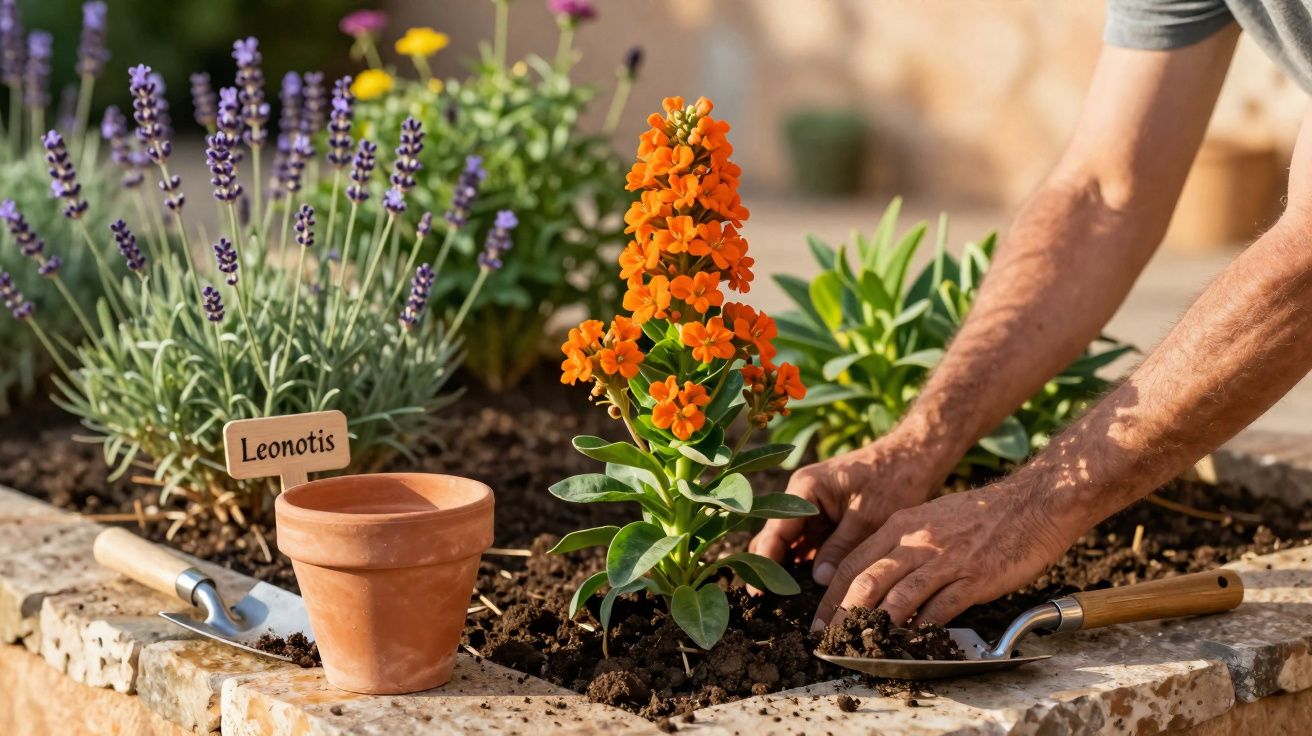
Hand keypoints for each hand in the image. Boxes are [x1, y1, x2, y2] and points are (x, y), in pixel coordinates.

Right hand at [748, 429, 950, 585]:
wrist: (914, 458)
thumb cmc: (894, 479)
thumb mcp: (871, 517)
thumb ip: (842, 547)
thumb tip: (820, 581)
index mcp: (805, 488)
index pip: (775, 530)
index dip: (764, 563)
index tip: (757, 593)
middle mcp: (800, 498)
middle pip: (774, 538)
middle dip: (767, 569)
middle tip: (763, 604)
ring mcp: (810, 509)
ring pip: (788, 545)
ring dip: (784, 570)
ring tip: (779, 605)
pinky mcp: (824, 520)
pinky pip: (807, 546)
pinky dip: (804, 566)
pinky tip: (804, 592)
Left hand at [811, 478, 1080, 627]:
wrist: (1032, 503)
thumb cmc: (981, 515)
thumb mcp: (930, 519)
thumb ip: (903, 545)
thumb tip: (879, 578)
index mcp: (901, 525)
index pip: (853, 562)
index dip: (831, 594)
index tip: (819, 618)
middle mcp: (917, 541)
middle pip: (867, 581)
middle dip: (842, 614)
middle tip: (829, 638)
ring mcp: (945, 560)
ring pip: (897, 596)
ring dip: (876, 626)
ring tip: (861, 647)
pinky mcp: (973, 578)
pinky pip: (939, 608)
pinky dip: (921, 629)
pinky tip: (911, 644)